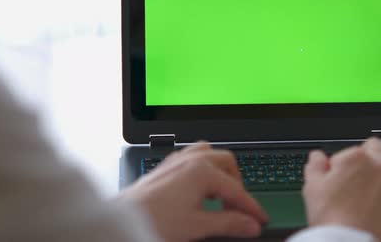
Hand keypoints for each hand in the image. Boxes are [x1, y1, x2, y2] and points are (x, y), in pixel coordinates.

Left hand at [119, 142, 266, 241]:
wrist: (121, 221)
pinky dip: (203, 169)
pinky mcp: (166, 167)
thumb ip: (228, 223)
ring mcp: (176, 160)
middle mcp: (190, 160)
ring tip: (220, 196)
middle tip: (239, 208)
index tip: (259, 219)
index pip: (236, 189)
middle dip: (237, 184)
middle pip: (226, 162)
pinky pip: (192, 157)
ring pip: (209, 154)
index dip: (250, 206)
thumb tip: (250, 224)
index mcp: (201, 170)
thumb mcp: (197, 226)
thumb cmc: (152, 220)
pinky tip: (198, 189)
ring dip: (219, 172)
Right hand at [302, 138, 380, 241]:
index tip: (336, 174)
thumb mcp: (311, 187)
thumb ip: (315, 166)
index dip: (341, 162)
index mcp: (355, 158)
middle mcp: (379, 166)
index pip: (349, 150)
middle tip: (357, 170)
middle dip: (368, 152)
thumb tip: (318, 156)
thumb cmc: (330, 217)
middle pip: (377, 146)